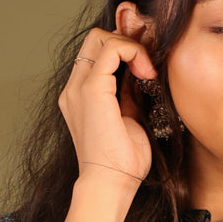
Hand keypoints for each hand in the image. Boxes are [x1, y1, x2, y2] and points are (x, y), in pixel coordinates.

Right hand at [57, 26, 159, 188]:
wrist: (110, 185)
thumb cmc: (122, 164)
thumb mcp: (130, 120)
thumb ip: (129, 94)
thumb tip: (142, 73)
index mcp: (81, 96)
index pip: (98, 53)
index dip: (125, 49)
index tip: (147, 69)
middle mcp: (74, 88)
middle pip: (96, 38)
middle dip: (127, 41)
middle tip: (148, 65)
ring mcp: (79, 87)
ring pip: (101, 36)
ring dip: (131, 45)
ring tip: (148, 72)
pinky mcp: (91, 89)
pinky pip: (113, 47)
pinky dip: (134, 51)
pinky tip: (147, 73)